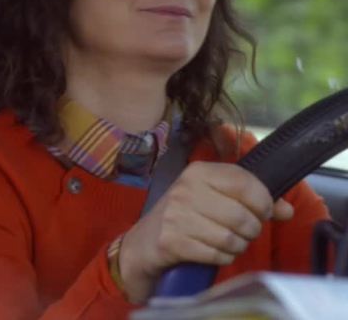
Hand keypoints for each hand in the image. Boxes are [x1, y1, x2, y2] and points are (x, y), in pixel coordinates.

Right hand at [117, 161, 293, 302]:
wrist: (144, 242)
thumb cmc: (185, 216)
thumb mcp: (213, 197)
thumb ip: (251, 199)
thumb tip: (287, 210)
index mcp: (198, 172)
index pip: (246, 183)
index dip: (264, 202)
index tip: (263, 212)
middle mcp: (186, 189)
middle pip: (243, 215)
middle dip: (251, 230)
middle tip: (242, 232)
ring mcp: (176, 215)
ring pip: (232, 238)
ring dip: (237, 246)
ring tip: (228, 243)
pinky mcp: (172, 241)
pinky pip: (217, 254)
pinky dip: (222, 258)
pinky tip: (213, 252)